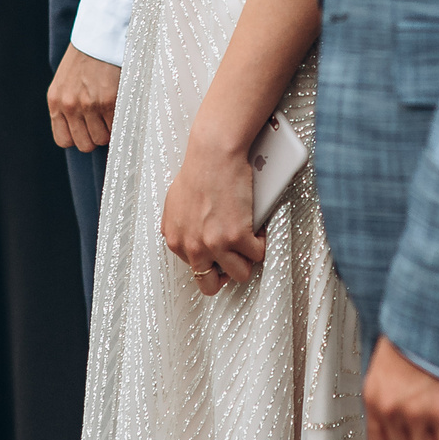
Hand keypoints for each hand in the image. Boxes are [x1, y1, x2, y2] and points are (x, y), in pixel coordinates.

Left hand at [46, 44, 119, 151]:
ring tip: (113, 109)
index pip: (64, 141)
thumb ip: (69, 104)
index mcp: (56, 101)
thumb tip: (82, 129)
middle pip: (85, 144)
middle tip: (104, 119)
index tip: (88, 128)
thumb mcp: (66, 80)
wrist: (101, 32)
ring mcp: (89, 104)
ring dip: (110, 128)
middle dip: (96, 135)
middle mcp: (70, 105)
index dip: (79, 137)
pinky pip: (117, 125)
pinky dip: (121, 119)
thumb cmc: (86, 56)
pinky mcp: (109, 100)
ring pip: (102, 138)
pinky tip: (120, 104)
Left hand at [162, 131, 267, 293]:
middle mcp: (192, 247)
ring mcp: (214, 244)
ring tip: (250, 240)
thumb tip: (192, 240)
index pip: (195, 272)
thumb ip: (181, 228)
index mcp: (176, 241)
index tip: (223, 257)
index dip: (213, 266)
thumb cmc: (198, 171)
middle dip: (227, 273)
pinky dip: (262, 242)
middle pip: (211, 284)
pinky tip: (259, 227)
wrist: (214, 154)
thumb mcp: (176, 205)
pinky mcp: (237, 236)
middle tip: (237, 257)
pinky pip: (258, 254)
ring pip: (240, 273)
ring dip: (248, 258)